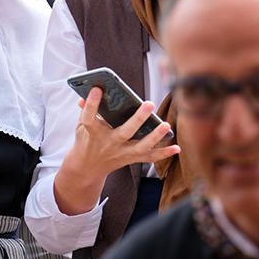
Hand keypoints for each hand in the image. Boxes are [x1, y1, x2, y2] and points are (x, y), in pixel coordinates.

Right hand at [54, 87, 179, 215]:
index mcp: (93, 132)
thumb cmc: (87, 140)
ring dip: (155, 137)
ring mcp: (121, 153)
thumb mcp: (81, 125)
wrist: (88, 168)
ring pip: (140, 146)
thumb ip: (86, 109)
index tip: (97, 89)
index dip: (92, 103)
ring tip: (166, 125)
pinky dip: (164, 153)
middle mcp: (109, 143)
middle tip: (149, 104)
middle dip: (138, 119)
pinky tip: (176, 147)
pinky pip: (150, 157)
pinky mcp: (131, 159)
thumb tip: (89, 90)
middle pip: (124, 132)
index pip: (90, 117)